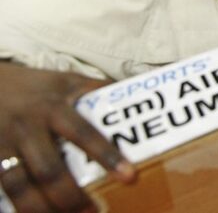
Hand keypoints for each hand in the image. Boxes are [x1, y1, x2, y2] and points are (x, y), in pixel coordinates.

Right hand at [0, 62, 135, 211]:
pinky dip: (21, 209)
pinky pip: (4, 191)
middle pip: (50, 170)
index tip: (130, 177)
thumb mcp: (67, 82)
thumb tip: (141, 90)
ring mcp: (5, 147)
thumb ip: (98, 90)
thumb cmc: (36, 88)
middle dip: (73, 197)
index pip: (85, 133)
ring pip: (21, 188)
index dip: (107, 156)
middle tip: (95, 211)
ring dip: (46, 210)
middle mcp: (29, 128)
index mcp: (54, 107)